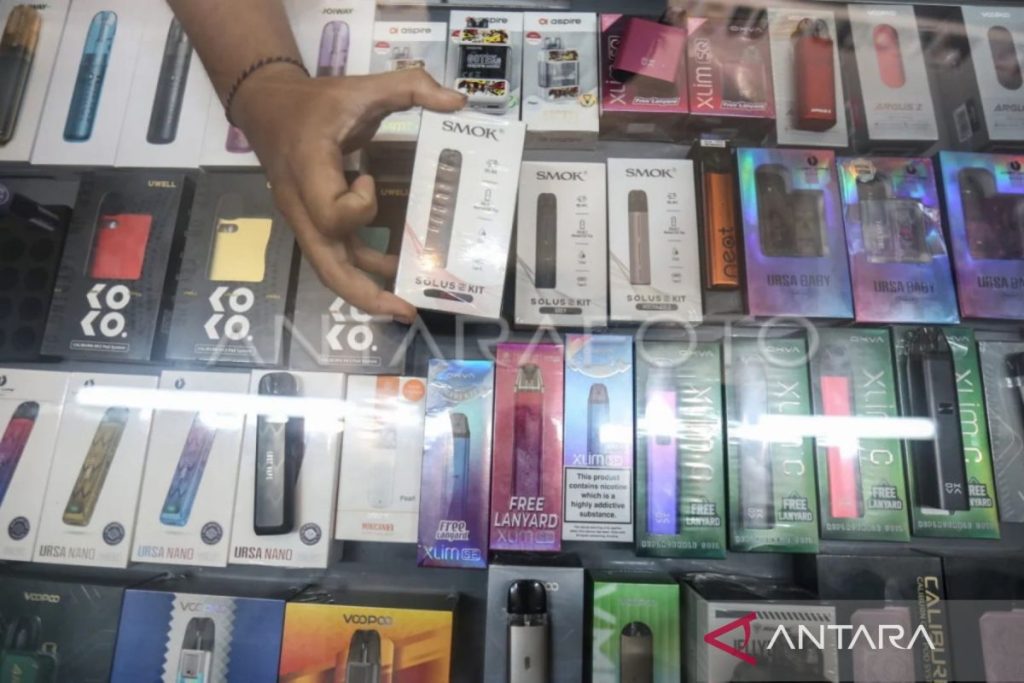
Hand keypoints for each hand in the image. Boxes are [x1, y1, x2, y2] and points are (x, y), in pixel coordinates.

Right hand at [232, 65, 465, 323]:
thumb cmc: (315, 101)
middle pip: (327, 266)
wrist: (266, 107)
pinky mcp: (311, 224)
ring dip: (367, 290)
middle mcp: (301, 206)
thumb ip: (409, 86)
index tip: (370, 177)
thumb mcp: (361, 86)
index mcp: (309, 171)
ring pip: (330, 269)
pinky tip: (392, 269)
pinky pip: (336, 255)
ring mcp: (304, 220)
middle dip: (366, 294)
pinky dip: (363, 268)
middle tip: (406, 310)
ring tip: (405, 304)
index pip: (333, 213)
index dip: (361, 204)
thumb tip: (457, 102)